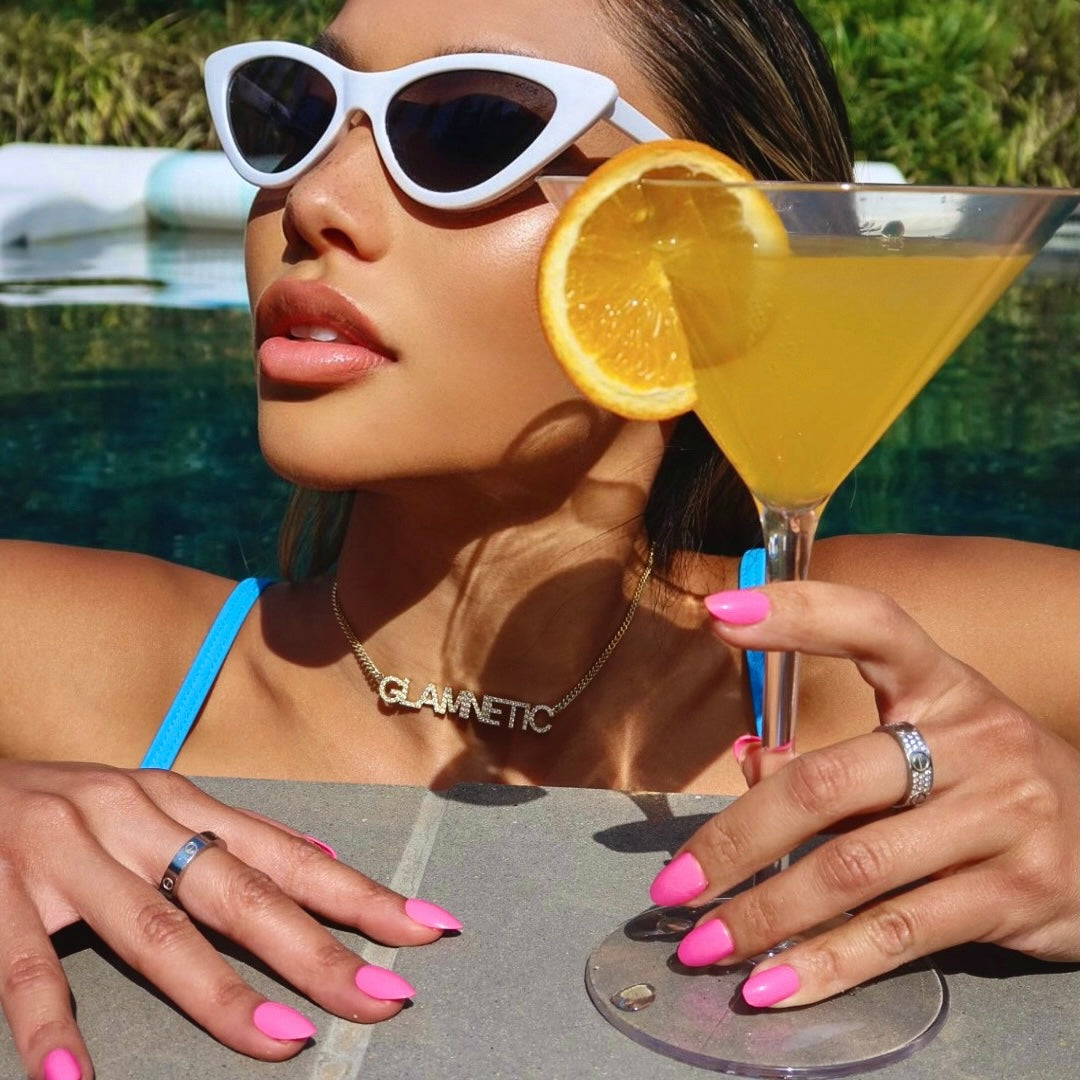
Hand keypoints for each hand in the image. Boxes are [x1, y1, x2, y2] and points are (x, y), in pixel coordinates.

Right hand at [0, 762, 458, 1078]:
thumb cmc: (65, 808)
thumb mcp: (152, 809)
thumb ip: (229, 838)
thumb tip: (322, 858)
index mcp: (178, 803)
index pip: (284, 855)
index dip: (358, 893)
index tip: (428, 928)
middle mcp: (133, 818)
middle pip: (240, 893)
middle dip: (316, 950)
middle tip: (382, 999)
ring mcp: (65, 850)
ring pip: (156, 928)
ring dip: (221, 991)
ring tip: (284, 1043)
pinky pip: (25, 965)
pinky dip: (54, 1021)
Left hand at [649, 581, 1079, 1007]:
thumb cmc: (989, 783)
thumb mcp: (931, 743)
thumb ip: (841, 753)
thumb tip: (749, 763)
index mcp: (945, 684)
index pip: (872, 626)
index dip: (796, 613)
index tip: (717, 611)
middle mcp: (976, 740)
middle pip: (828, 782)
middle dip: (737, 837)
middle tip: (674, 881)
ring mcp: (1002, 817)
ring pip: (851, 868)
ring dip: (764, 913)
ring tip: (700, 941)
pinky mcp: (1016, 894)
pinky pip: (899, 933)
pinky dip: (825, 964)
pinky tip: (771, 985)